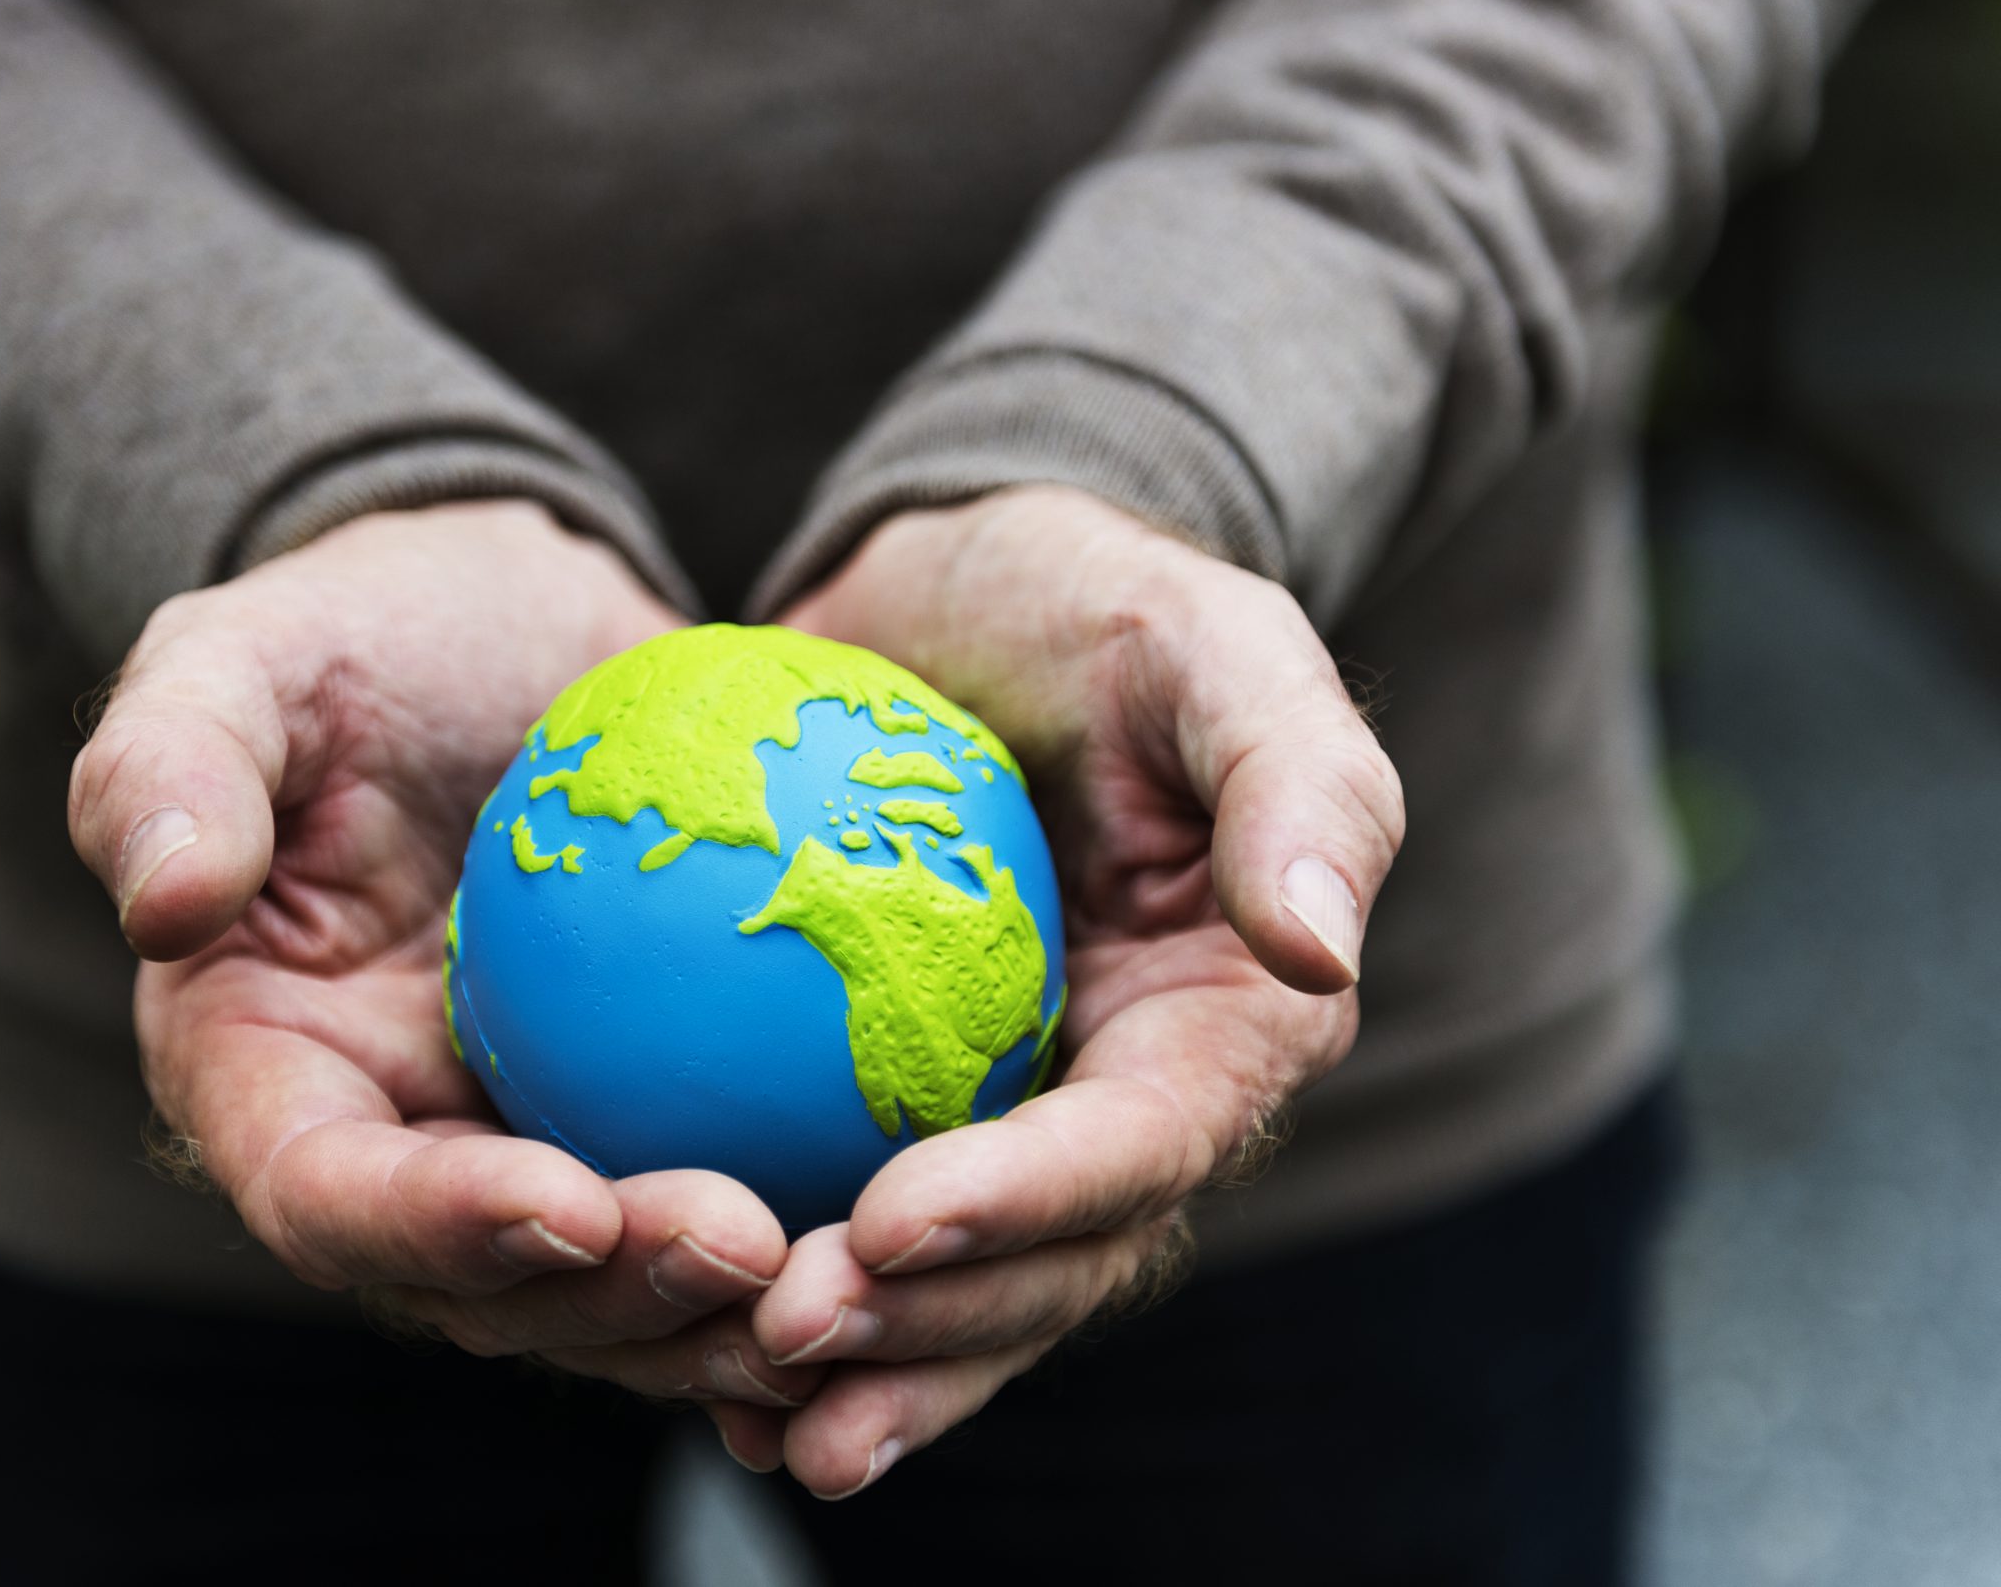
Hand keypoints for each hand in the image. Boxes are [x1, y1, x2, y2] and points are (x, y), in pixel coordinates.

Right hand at [67, 501, 820, 1413]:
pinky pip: (724, 1201)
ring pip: (618, 1288)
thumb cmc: (359, 629)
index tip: (570, 1201)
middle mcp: (392, 1147)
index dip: (437, 1228)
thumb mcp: (238, 658)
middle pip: (490, 1288)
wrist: (509, 628)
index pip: (327, 1196)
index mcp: (267, 1076)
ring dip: (726, 1312)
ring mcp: (523, 1147)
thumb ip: (168, 764)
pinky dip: (809, 1241)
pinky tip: (919, 1231)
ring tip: (851, 1280)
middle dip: (618, 1302)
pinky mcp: (644, 1119)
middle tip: (758, 1252)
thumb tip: (161, 900)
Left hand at [718, 485, 1404, 1495]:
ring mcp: (1014, 1123)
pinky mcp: (899, 1116)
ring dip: (865, 1361)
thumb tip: (1316, 951)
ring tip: (742, 1401)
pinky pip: (853, 1231)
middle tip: (785, 1334)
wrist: (956, 598)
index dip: (1034, 1199)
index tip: (895, 1218)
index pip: (1147, 1140)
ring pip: (957, 1289)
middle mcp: (1130, 1101)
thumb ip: (1292, 785)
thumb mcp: (1209, 641)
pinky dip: (783, 1303)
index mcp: (1229, 1019)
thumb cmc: (1091, 599)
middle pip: (1052, 1259)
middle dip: (935, 1324)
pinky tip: (684, 1357)